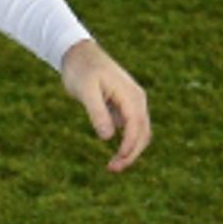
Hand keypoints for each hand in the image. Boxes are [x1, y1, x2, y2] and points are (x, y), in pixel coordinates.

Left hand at [60, 39, 150, 172]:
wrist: (78, 53)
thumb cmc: (81, 70)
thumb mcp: (86, 91)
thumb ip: (97, 112)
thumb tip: (108, 137)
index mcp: (131, 95)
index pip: (136, 126)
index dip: (129, 146)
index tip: (116, 160)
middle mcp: (137, 99)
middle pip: (143, 132)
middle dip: (131, 153)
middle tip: (112, 169)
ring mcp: (133, 102)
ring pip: (140, 132)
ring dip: (131, 150)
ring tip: (113, 166)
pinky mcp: (125, 106)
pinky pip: (132, 128)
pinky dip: (128, 143)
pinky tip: (115, 154)